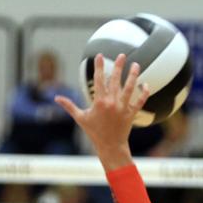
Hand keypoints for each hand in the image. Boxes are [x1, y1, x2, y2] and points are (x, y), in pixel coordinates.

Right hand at [55, 53, 147, 171]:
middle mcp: (112, 103)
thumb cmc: (94, 133)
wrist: (110, 146)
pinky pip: (139, 101)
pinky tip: (145, 84)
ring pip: (129, 88)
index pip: (99, 79)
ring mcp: (123, 108)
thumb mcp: (81, 118)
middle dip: (119, 66)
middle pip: (116, 80)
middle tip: (122, 55)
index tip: (100, 56)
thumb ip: (69, 106)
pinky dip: (143, 93)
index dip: (99, 66)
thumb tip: (56, 98)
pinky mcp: (131, 114)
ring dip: (133, 75)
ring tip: (136, 65)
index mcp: (99, 102)